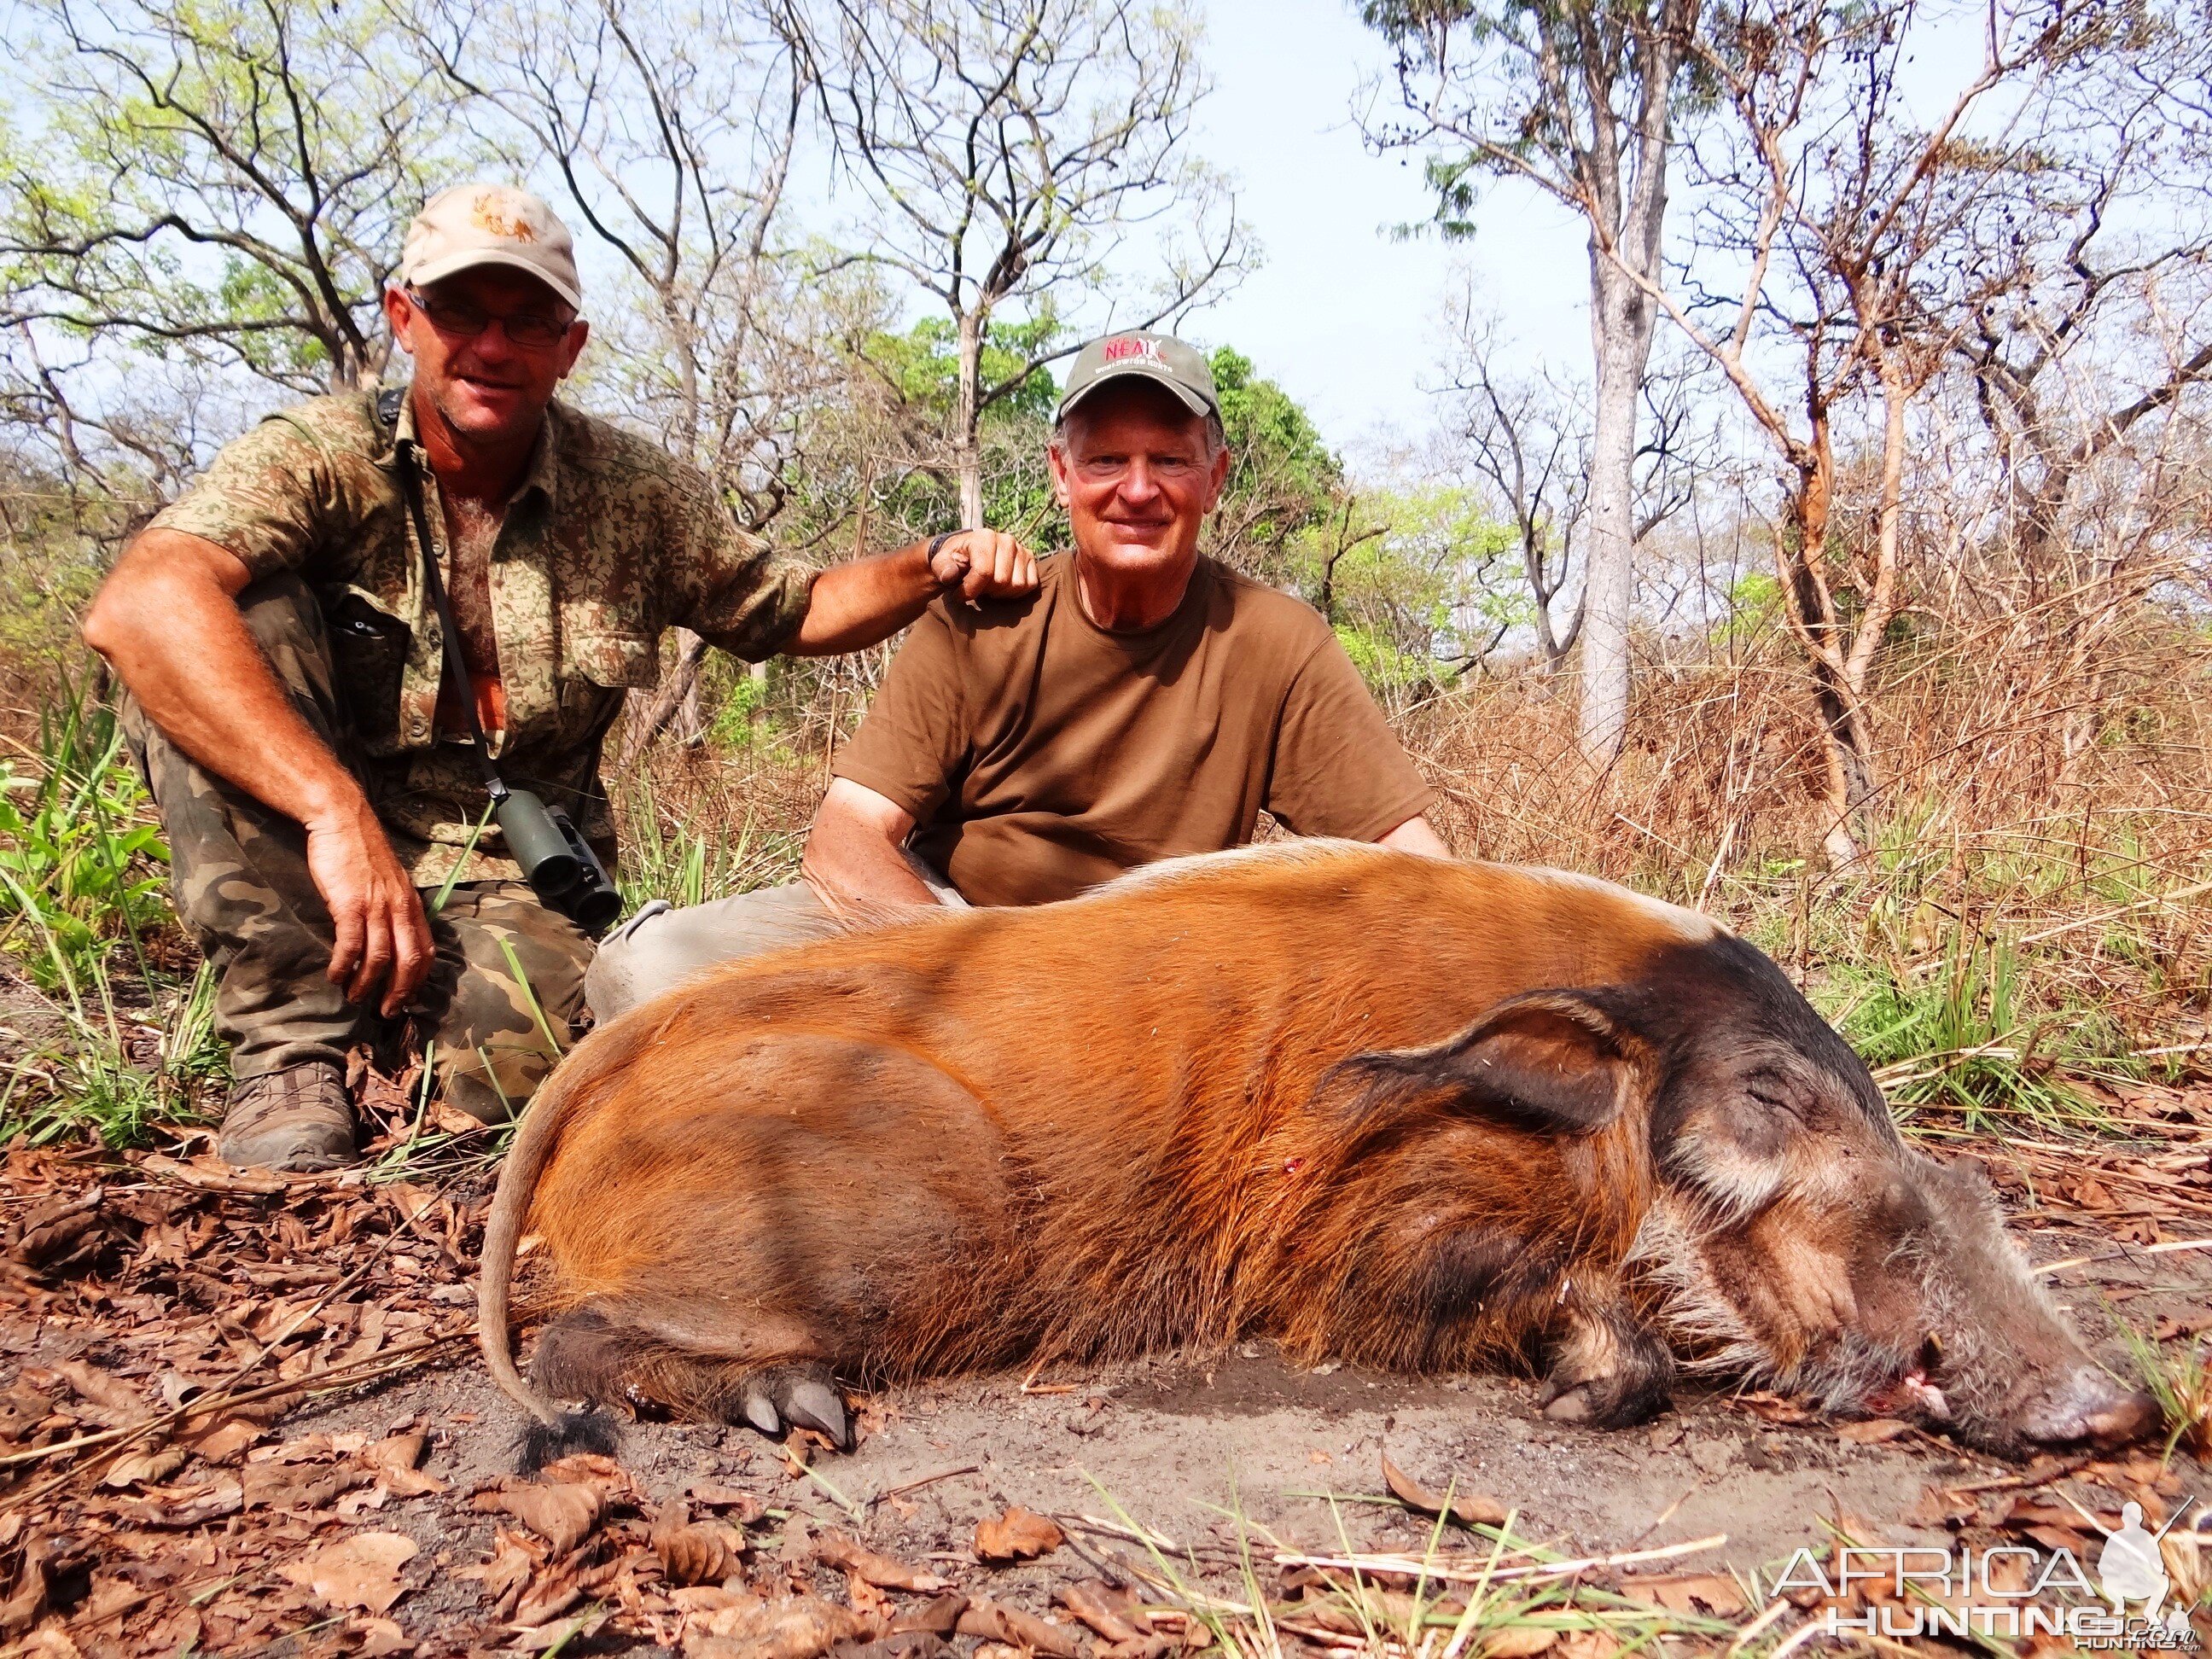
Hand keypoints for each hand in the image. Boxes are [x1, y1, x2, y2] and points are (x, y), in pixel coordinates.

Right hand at [303, 791, 434, 1016]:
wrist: (342, 820)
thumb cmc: (362, 852)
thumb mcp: (390, 881)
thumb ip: (394, 907)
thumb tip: (392, 936)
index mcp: (412, 904)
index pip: (425, 950)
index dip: (418, 979)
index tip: (406, 998)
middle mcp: (400, 908)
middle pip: (408, 961)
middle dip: (399, 992)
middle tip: (386, 1011)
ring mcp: (376, 907)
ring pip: (379, 958)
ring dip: (367, 984)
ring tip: (354, 997)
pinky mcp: (349, 904)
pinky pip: (350, 945)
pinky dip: (344, 966)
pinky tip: (335, 975)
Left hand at [928, 530, 1038, 605]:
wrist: (966, 554)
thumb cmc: (954, 560)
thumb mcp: (941, 562)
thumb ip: (943, 568)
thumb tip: (950, 576)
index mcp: (984, 537)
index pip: (984, 572)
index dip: (971, 590)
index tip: (959, 595)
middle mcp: (1007, 540)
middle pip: (1001, 581)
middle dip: (985, 591)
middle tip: (975, 589)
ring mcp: (1021, 549)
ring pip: (1017, 585)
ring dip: (1000, 593)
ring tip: (988, 588)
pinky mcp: (1030, 559)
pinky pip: (1029, 585)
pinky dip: (1015, 593)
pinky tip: (1001, 589)